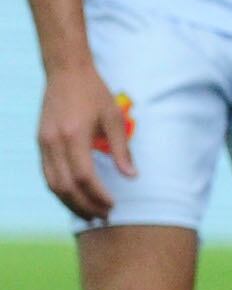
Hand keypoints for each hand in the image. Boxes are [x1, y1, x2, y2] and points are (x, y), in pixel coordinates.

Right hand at [35, 58, 125, 221]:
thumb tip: (132, 176)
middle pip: (65, 186)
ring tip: (90, 214)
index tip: (113, 205)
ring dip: (71, 202)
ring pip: (52, 184)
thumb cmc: (94, 93)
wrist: (66, 72)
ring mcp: (44, 143)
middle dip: (84, 205)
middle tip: (103, 217)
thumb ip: (122, 149)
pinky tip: (76, 197)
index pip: (84, 176)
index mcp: (74, 135)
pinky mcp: (41, 142)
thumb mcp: (114, 118)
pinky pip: (48, 174)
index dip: (98, 195)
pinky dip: (61, 190)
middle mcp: (54, 142)